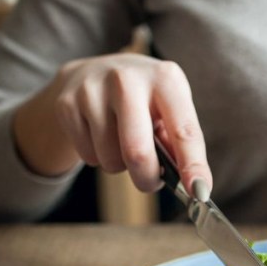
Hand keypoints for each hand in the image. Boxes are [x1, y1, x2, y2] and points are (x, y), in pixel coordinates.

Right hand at [14, 53, 210, 194]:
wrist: (94, 72)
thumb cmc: (144, 99)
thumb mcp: (169, 108)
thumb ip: (180, 143)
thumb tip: (194, 185)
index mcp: (165, 78)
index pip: (184, 130)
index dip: (193, 166)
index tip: (200, 193)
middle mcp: (128, 78)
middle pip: (137, 152)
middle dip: (147, 178)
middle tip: (150, 181)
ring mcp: (92, 89)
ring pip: (110, 159)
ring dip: (120, 166)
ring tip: (122, 143)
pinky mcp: (67, 103)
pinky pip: (88, 156)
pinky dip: (98, 158)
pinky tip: (100, 136)